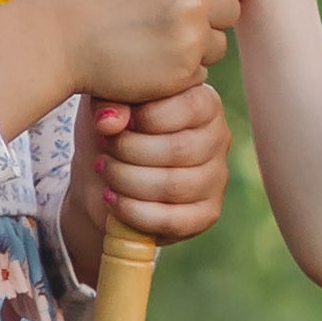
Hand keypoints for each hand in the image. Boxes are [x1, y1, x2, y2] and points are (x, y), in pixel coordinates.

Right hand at [62, 0, 236, 105]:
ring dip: (197, 45)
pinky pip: (201, 72)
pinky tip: (149, 60)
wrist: (58, 39)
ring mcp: (190, 38)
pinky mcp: (182, 73)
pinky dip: (180, 70)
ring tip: (155, 39)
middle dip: (211, 15)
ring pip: (220, 43)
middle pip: (233, 8)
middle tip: (172, 18)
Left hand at [82, 80, 231, 245]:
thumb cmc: (112, 129)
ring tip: (103, 169)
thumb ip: (108, 100)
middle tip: (103, 146)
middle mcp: (218, 138)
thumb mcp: (105, 103)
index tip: (117, 122)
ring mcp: (216, 178)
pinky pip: (173, 220)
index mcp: (204, 101)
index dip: (146, 117)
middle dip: (129, 150)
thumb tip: (111, 121)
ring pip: (174, 186)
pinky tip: (111, 198)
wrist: (102, 176)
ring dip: (126, 179)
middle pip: (179, 150)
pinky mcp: (207, 213)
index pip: (189, 107)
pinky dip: (134, 212)